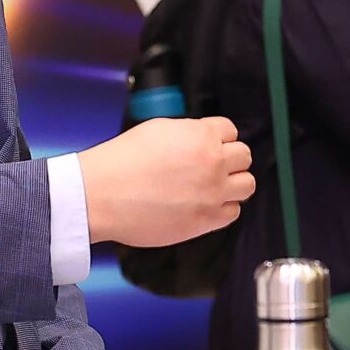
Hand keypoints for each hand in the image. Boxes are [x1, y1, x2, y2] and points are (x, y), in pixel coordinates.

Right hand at [79, 116, 254, 247]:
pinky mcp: (207, 219)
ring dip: (233, 184)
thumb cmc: (122, 162)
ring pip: (247, 185)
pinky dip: (222, 209)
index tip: (209, 147)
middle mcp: (213, 162)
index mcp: (201, 135)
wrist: (102, 195)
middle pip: (244, 156)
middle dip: (230, 160)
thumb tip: (202, 139)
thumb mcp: (158, 129)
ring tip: (212, 187)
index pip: (231, 131)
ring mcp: (213, 192)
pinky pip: (233, 212)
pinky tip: (203, 205)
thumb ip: (189, 133)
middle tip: (212, 167)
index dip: (218, 139)